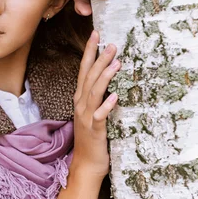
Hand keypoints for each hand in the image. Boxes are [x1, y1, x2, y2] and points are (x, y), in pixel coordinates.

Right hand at [71, 30, 119, 181]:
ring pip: (94, 92)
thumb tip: (113, 78)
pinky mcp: (94, 130)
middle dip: (99, 58)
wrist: (87, 164)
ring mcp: (86, 117)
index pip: (84, 70)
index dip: (89, 52)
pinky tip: (115, 96)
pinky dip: (106, 105)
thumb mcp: (94, 113)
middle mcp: (81, 104)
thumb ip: (99, 96)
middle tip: (112, 44)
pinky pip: (100, 116)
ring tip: (116, 62)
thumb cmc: (93, 138)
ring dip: (105, 76)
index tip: (96, 34)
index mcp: (81, 98)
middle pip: (89, 77)